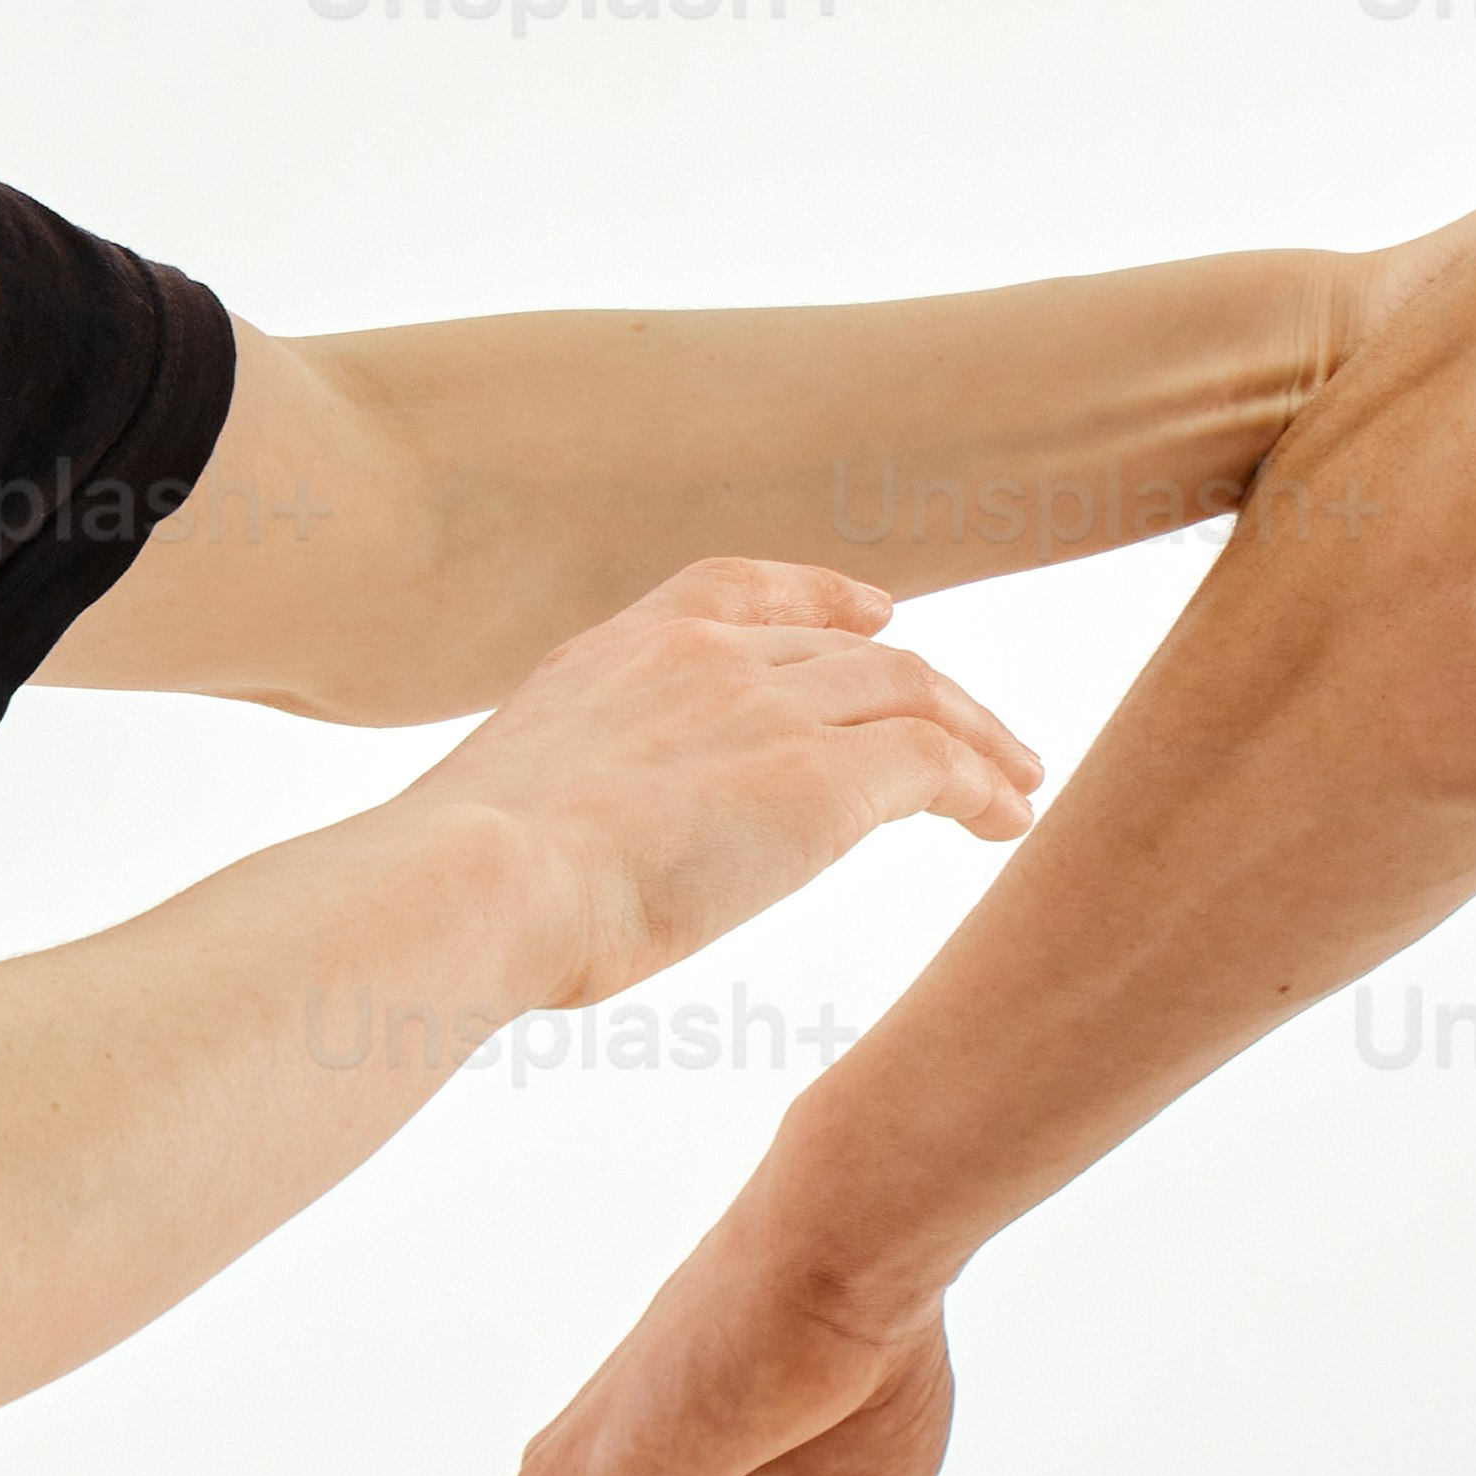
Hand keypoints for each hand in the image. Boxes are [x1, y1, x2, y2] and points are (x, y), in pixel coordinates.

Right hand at [393, 556, 1038, 1017]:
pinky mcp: (822, 777)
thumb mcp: (508, 815)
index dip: (821, 595)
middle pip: (852, 652)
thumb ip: (566, 812)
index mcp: (617, 655)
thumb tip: (568, 874)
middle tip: (978, 738)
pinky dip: (980, 786)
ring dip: (975, 738)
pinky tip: (1004, 821)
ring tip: (1015, 786)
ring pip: (915, 695)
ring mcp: (768, 710)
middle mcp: (704, 661)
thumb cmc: (459, 887)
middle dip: (926, 691)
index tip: (878, 612)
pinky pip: (935, 764)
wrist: (474, 883)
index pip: (738, 588)